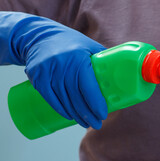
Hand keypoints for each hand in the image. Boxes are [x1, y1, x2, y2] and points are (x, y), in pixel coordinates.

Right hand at [0, 12, 107, 128]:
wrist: (39, 36)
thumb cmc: (70, 42)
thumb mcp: (88, 46)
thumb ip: (103, 59)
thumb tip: (121, 74)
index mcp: (79, 59)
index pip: (89, 87)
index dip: (96, 103)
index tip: (103, 114)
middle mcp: (63, 66)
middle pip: (77, 97)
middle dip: (88, 114)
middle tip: (97, 124)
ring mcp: (48, 73)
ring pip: (64, 100)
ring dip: (76, 115)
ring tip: (86, 123)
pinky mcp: (37, 78)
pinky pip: (51, 98)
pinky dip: (61, 109)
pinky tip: (70, 116)